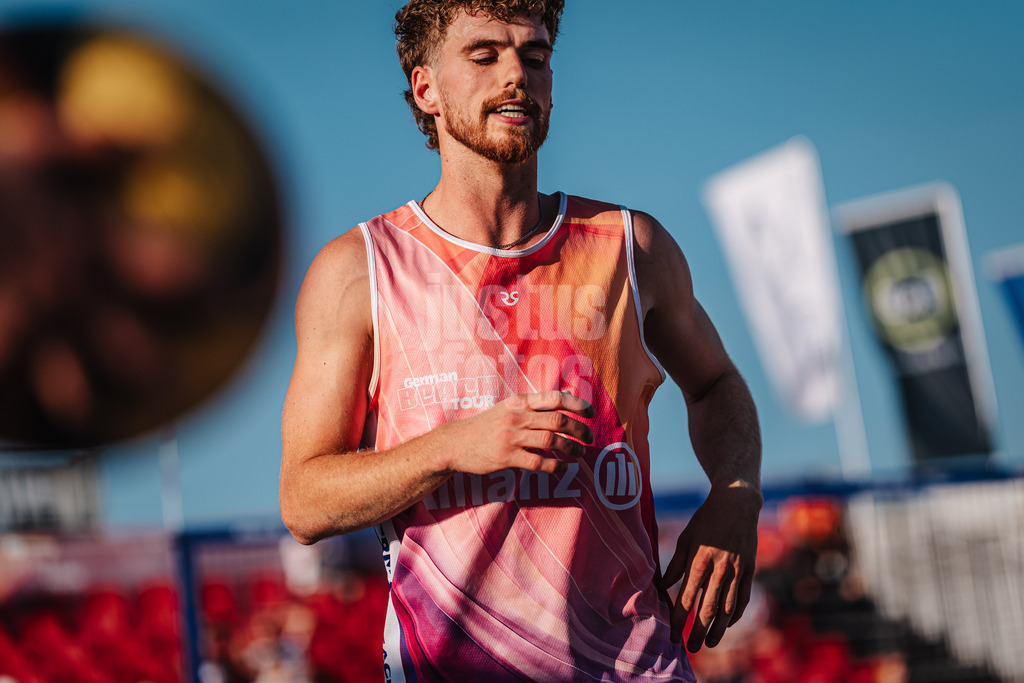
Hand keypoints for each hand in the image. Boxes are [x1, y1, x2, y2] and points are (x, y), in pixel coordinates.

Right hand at [441, 390, 594, 475]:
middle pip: (558, 420)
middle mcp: (516, 416)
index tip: (590, 413)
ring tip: (579, 453)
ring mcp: (511, 437)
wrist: (455, 444)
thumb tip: (564, 398)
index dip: (577, 404)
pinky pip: (538, 463)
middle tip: (590, 438)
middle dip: (579, 430)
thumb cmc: (486, 426)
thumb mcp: (507, 407)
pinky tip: (562, 469)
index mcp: (519, 401)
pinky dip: (555, 467)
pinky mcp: (506, 457)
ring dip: (571, 448)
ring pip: (551, 441)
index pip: (554, 398)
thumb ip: (533, 404)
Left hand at [660, 484, 760, 652]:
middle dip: (698, 631)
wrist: (737, 504)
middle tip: (691, 648)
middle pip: (709, 609)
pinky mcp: (750, 570)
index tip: (674, 634)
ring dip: (719, 629)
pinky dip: (736, 613)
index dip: (680, 620)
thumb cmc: (706, 520)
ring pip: (728, 608)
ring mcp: (738, 571)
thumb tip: (663, 586)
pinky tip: (729, 623)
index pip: (687, 599)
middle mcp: (720, 569)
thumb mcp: (686, 538)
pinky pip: (744, 598)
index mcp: (699, 561)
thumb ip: (675, 564)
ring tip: (710, 642)